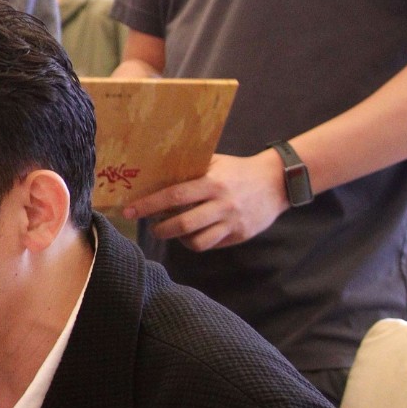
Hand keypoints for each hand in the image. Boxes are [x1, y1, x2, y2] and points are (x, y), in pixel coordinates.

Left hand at [123, 149, 287, 250]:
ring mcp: (232, 222)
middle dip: (160, 229)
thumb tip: (154, 172)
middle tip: (151, 227)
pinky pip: (211, 245)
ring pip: (197, 241)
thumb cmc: (238, 170)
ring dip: (177, 239)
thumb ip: (190, 169)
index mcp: (212, 183)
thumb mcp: (215, 162)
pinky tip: (191, 234)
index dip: (148, 205)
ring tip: (170, 231)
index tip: (129, 210)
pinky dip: (196, 242)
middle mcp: (222, 204)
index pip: (173, 196)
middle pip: (182, 224)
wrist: (277, 182)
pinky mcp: (239, 235)